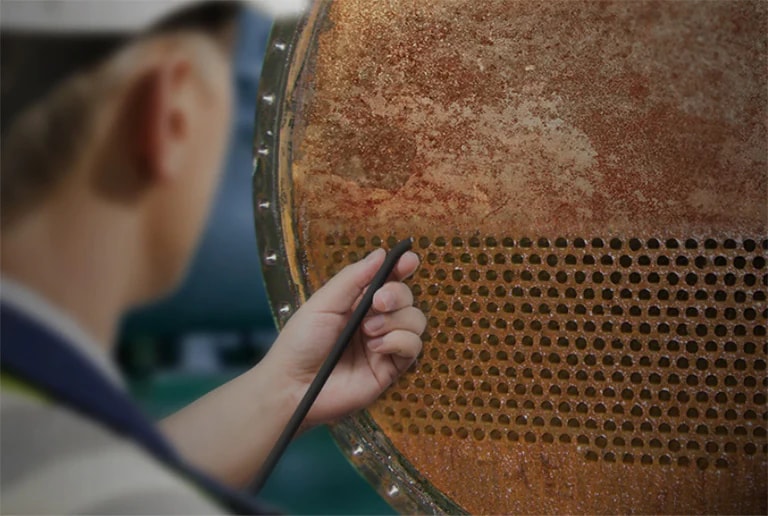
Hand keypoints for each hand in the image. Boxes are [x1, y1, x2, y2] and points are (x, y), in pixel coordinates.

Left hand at [260, 248, 424, 426]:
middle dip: (397, 294)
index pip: (388, 280)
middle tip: (378, 302)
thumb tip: (381, 253)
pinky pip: (413, 347)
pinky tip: (375, 347)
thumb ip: (353, 278)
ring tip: (368, 331)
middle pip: (407, 298)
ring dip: (396, 320)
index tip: (409, 260)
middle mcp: (375, 321)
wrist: (293, 386)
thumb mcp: (324, 303)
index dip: (402, 268)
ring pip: (416, 321)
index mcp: (357, 302)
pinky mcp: (391, 368)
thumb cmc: (300, 342)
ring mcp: (384, 344)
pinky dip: (399, 341)